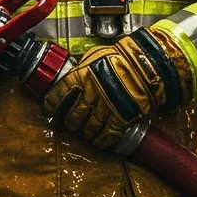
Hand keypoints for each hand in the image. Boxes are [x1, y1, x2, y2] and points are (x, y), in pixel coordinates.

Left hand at [42, 29, 188, 148]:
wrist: (147, 65)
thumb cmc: (122, 56)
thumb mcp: (95, 56)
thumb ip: (83, 68)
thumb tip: (76, 73)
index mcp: (80, 78)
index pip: (57, 96)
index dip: (51, 105)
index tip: (50, 109)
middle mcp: (89, 96)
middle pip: (72, 117)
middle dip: (70, 122)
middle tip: (71, 122)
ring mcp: (104, 109)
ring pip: (88, 129)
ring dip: (85, 132)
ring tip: (86, 131)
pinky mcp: (119, 119)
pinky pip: (106, 136)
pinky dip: (102, 140)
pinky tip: (100, 140)